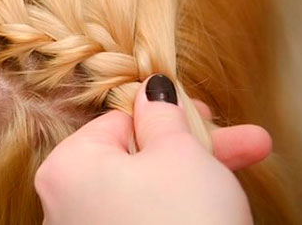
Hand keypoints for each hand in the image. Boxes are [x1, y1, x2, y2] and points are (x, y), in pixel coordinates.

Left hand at [34, 74, 270, 224]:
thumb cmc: (182, 219)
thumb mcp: (179, 154)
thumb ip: (163, 115)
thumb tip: (153, 91)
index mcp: (67, 166)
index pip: (119, 122)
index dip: (166, 117)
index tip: (202, 113)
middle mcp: (64, 203)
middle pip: (136, 158)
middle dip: (192, 149)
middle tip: (236, 142)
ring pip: (143, 191)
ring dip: (191, 179)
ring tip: (235, 175)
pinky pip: (140, 219)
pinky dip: (173, 210)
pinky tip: (209, 209)